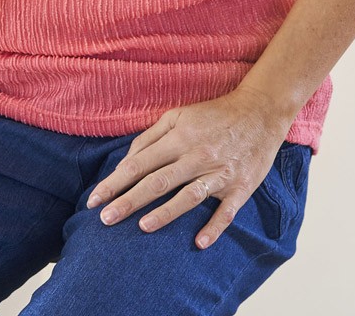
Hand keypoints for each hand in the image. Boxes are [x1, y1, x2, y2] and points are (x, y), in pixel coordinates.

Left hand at [86, 85, 292, 248]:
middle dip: (128, 200)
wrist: (259, 112)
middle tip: (104, 219)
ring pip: (188, 196)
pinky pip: (226, 211)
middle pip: (157, 181)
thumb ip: (150, 137)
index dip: (115, 181)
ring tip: (142, 227)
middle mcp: (196, 155)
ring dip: (165, 213)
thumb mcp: (178, 114)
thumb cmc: (213, 114)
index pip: (139, 163)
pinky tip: (199, 243)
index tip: (94, 199)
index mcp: (178, 137)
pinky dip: (214, 227)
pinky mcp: (240, 187)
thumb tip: (128, 161)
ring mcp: (218, 172)